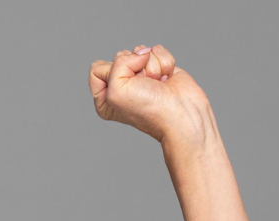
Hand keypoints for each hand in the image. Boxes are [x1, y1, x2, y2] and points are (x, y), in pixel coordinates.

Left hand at [89, 44, 212, 144]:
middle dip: (134, 67)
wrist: (181, 112)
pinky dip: (164, 62)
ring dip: (151, 66)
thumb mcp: (116, 90)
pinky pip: (156, 50)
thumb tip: (141, 53)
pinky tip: (167, 78)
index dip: (112, 71)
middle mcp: (121, 85)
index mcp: (104, 96)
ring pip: (139, 51)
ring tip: (157, 83)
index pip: (97, 68)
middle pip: (119, 56)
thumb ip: (117, 64)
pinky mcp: (159, 67)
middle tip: (144, 85)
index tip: (125, 86)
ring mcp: (141, 76)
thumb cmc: (148, 108)